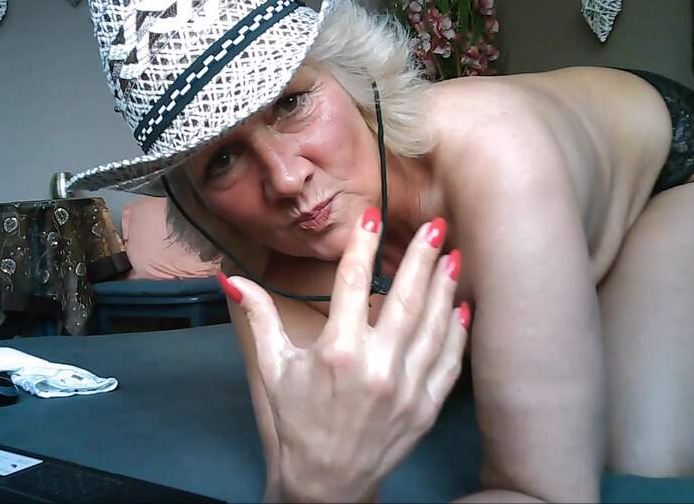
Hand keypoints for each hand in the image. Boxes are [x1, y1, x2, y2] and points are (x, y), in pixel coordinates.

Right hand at [220, 209, 470, 502]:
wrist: (326, 482)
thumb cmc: (297, 420)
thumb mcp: (274, 368)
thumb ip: (259, 318)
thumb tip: (232, 279)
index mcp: (338, 351)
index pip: (354, 283)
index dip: (364, 245)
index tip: (374, 216)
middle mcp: (376, 367)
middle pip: (406, 299)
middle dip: (422, 258)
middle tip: (436, 225)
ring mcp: (406, 389)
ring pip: (433, 326)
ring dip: (444, 288)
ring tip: (452, 255)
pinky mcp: (426, 409)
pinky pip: (448, 363)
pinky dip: (457, 334)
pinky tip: (461, 308)